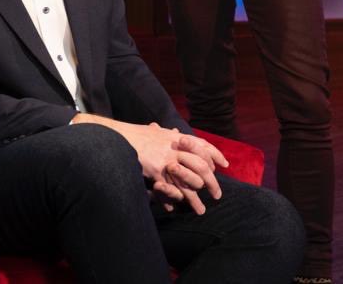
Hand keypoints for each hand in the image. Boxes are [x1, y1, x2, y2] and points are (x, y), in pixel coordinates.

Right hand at [73, 115, 226, 214]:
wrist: (117, 136)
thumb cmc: (135, 135)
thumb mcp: (154, 132)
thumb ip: (167, 135)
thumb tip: (177, 133)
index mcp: (176, 138)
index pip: (203, 145)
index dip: (216, 154)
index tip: (225, 165)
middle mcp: (175, 147)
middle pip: (202, 166)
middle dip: (212, 182)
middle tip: (217, 195)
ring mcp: (167, 159)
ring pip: (189, 181)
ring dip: (195, 198)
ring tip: (200, 210)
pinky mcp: (157, 170)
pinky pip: (170, 188)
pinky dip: (172, 200)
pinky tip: (174, 209)